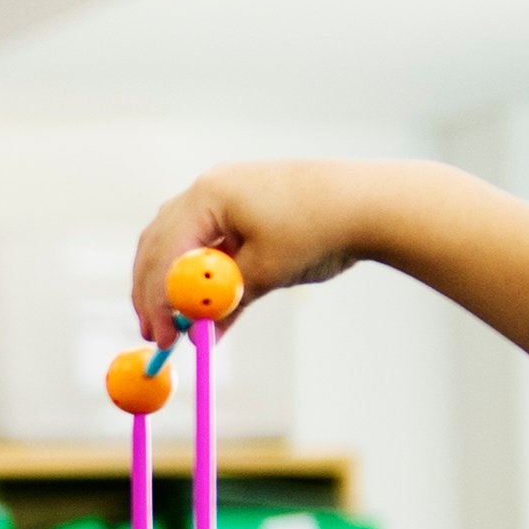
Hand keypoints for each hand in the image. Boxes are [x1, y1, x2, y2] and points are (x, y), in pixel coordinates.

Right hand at [125, 161, 401, 343]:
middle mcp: (210, 189)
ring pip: (182, 246)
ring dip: (176, 287)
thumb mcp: (265, 273)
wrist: (372, 203)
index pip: (163, 252)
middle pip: (161, 245)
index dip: (157, 300)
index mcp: (209, 195)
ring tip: (177, 326)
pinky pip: (212, 246)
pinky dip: (206, 279)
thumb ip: (224, 302)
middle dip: (155, 293)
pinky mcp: (246, 210)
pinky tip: (209, 313)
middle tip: (157, 335)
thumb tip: (197, 333)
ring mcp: (227, 197)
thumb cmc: (320, 230)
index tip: (162, 338)